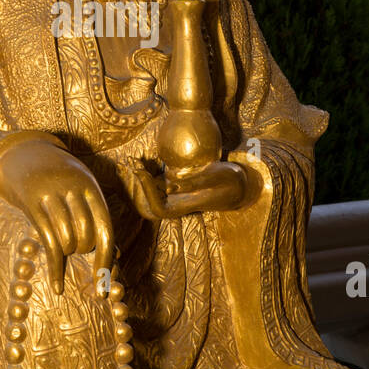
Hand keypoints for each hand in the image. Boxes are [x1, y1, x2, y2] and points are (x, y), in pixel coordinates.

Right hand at [0, 137, 113, 292]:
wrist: (23, 156)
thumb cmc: (60, 182)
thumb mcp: (82, 190)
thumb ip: (97, 219)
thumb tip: (116, 256)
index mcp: (91, 187)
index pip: (105, 230)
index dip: (106, 260)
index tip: (103, 286)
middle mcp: (73, 189)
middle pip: (86, 237)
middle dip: (81, 249)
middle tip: (74, 245)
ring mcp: (51, 194)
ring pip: (67, 241)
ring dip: (66, 252)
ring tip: (61, 247)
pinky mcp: (31, 203)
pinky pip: (48, 243)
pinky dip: (55, 269)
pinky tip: (57, 286)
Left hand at [126, 159, 251, 220]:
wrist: (238, 185)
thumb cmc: (230, 181)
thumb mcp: (217, 177)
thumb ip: (194, 181)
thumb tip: (170, 185)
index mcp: (186, 206)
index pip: (159, 207)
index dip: (147, 192)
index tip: (141, 172)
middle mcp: (177, 204)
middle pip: (148, 206)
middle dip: (136, 187)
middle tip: (130, 164)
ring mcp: (174, 197)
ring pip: (149, 195)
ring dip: (137, 180)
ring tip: (131, 161)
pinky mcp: (174, 187)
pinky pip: (154, 185)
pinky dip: (144, 175)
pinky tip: (139, 161)